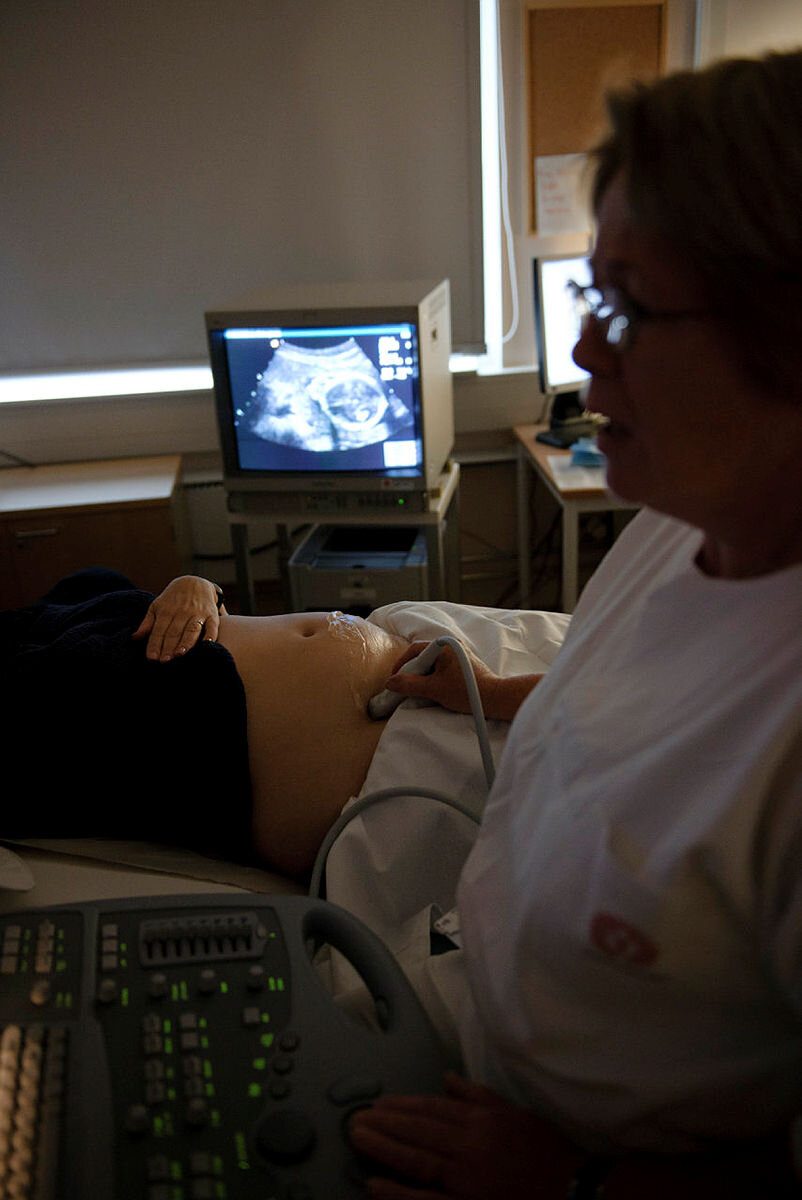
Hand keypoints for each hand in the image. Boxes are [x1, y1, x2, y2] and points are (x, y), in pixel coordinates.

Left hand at [132, 576, 223, 661]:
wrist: (194, 582)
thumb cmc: (172, 599)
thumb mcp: (157, 606)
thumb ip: (147, 623)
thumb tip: (134, 637)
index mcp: (166, 611)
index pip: (159, 630)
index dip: (155, 644)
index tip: (151, 658)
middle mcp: (181, 612)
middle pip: (174, 632)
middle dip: (169, 647)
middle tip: (164, 661)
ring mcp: (197, 613)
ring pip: (191, 629)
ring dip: (186, 642)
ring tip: (180, 654)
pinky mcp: (211, 614)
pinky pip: (212, 625)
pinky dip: (211, 634)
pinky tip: (207, 644)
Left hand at [349, 1073, 582, 1198]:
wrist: (574, 1192)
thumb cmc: (547, 1153)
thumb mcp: (514, 1113)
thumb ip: (477, 1095)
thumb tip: (448, 1079)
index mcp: (482, 1121)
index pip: (431, 1109)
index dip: (401, 1105)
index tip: (378, 1103)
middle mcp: (470, 1148)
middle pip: (417, 1132)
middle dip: (383, 1124)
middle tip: (354, 1119)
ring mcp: (466, 1181)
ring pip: (416, 1161)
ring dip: (383, 1150)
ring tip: (358, 1141)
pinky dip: (398, 1194)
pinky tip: (375, 1185)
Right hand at [384, 641, 501, 715]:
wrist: (494, 698)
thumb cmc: (466, 692)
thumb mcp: (433, 689)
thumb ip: (409, 685)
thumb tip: (390, 682)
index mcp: (444, 646)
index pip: (414, 650)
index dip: (401, 665)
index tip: (394, 679)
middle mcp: (452, 645)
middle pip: (423, 656)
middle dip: (413, 671)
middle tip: (405, 686)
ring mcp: (459, 653)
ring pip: (432, 662)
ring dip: (423, 675)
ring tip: (419, 689)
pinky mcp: (463, 662)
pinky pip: (442, 666)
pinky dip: (434, 676)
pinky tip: (433, 688)